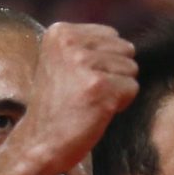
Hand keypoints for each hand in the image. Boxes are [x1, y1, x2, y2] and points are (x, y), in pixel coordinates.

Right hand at [14, 23, 138, 174]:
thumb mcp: (64, 64)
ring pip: (131, 69)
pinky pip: (132, 88)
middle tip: (88, 93)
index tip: (81, 80)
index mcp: (60, 32)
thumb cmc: (59, 107)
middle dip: (115, 73)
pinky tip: (97, 111)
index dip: (105, 62)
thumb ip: (89, 47)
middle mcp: (70, 42)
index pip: (111, 35)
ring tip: (91, 102)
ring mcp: (84, 63)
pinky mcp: (99, 86)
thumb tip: (131, 47)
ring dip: (117, 90)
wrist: (41, 142)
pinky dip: (120, 104)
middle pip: (125, 49)